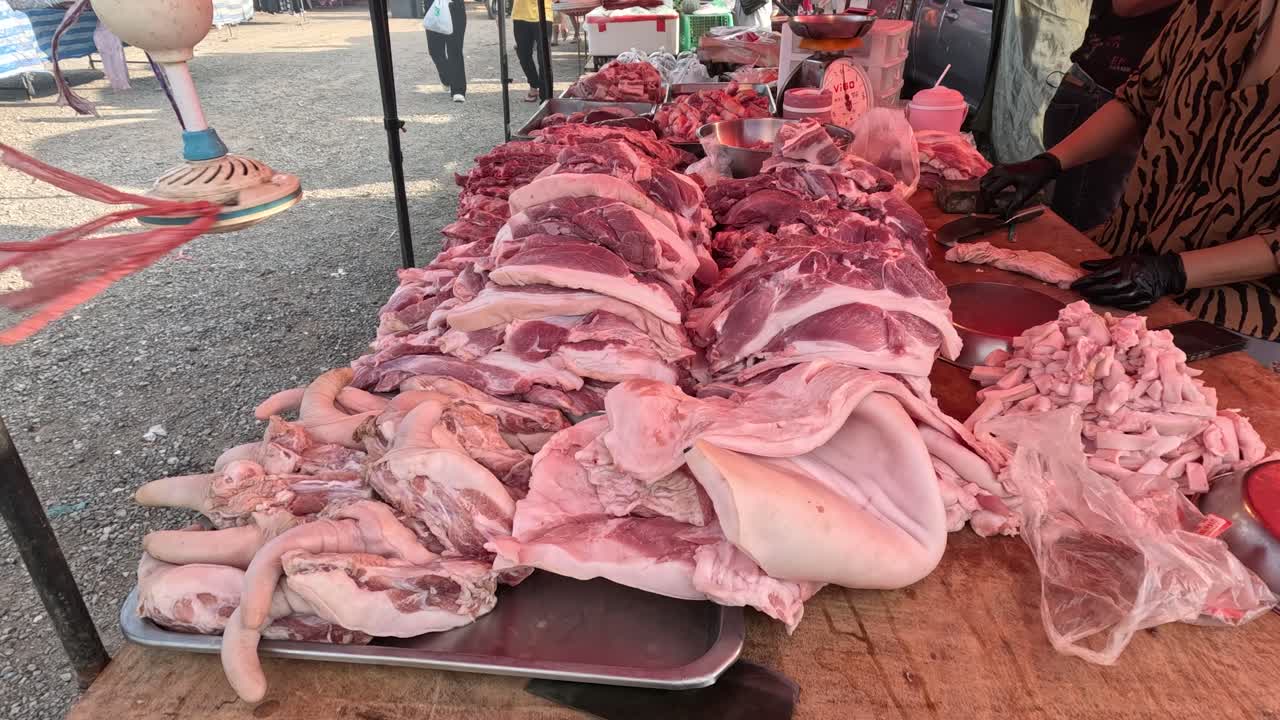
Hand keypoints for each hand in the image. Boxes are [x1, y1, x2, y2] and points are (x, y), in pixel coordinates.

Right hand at [978, 153, 1061, 217]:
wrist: (1042, 166)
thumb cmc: (1035, 179)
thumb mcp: (1026, 194)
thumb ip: (1014, 206)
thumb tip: (1006, 218)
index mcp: (1007, 177)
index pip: (989, 191)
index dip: (988, 202)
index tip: (991, 209)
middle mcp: (1000, 170)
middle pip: (983, 185)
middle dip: (984, 197)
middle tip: (990, 206)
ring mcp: (999, 167)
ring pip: (983, 180)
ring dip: (985, 190)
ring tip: (991, 200)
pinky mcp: (1000, 166)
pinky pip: (988, 175)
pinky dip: (987, 184)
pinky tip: (993, 191)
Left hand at [1071, 253, 1186, 309]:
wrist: (1166, 272)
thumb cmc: (1141, 264)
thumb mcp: (1122, 259)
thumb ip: (1102, 263)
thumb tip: (1082, 265)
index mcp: (1126, 267)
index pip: (1101, 275)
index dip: (1086, 281)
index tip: (1074, 285)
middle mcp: (1132, 279)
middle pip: (1106, 288)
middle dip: (1090, 291)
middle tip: (1079, 293)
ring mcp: (1139, 292)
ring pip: (1115, 299)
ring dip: (1099, 300)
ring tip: (1089, 299)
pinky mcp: (1145, 301)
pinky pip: (1126, 306)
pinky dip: (1114, 305)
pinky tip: (1105, 304)